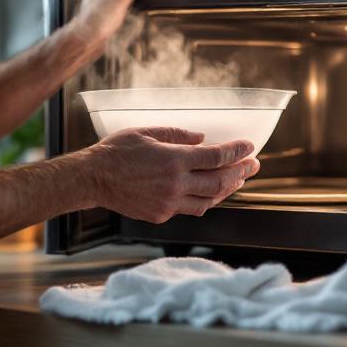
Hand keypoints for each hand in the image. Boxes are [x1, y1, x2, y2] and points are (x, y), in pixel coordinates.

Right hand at [81, 127, 256, 223]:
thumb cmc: (117, 151)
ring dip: (227, 189)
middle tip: (254, 165)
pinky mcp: (161, 215)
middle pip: (220, 180)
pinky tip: (211, 192)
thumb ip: (178, 135)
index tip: (249, 147)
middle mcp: (175, 184)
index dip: (237, 151)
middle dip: (241, 172)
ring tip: (238, 180)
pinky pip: (191, 209)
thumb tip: (203, 139)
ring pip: (209, 200)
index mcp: (174, 160)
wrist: (92, 178)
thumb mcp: (147, 132)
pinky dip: (205, 200)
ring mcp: (169, 203)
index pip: (216, 156)